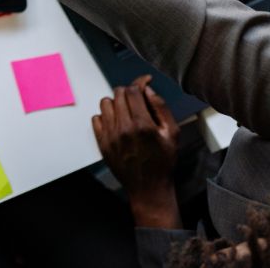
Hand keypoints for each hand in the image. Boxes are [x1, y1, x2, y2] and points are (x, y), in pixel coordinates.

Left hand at [92, 76, 181, 228]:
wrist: (149, 187)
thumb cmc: (163, 161)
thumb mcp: (172, 134)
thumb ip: (161, 108)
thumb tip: (148, 90)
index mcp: (142, 124)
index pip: (132, 90)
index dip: (139, 82)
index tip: (144, 82)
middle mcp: (123, 128)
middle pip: (118, 94)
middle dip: (129, 93)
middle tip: (137, 100)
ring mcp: (110, 135)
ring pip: (105, 103)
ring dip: (116, 103)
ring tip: (126, 112)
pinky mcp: (102, 143)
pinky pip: (96, 118)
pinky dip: (105, 117)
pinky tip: (117, 123)